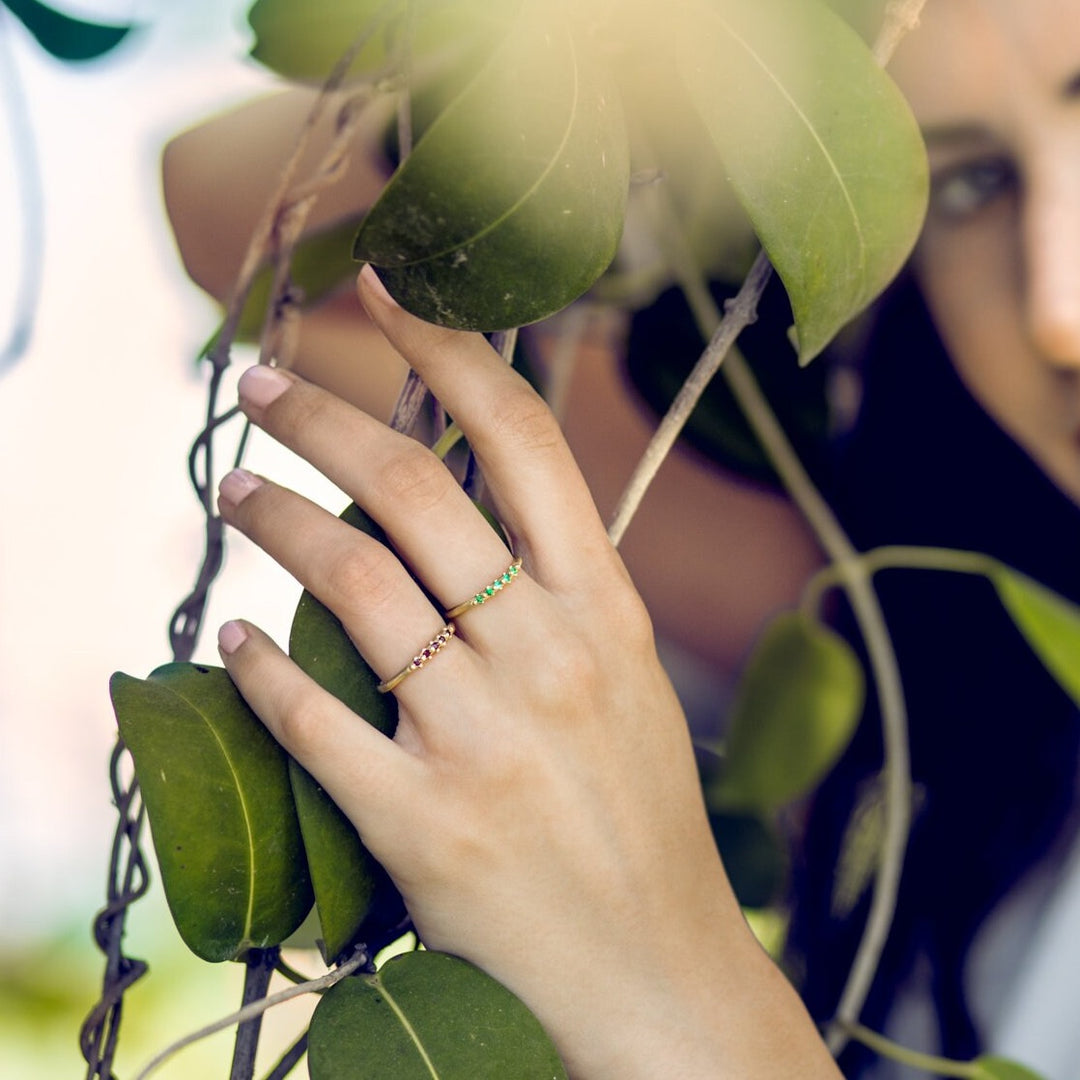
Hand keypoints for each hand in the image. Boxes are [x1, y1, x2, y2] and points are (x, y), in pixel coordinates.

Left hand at [216, 266, 839, 1079]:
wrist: (654, 964)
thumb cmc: (638, 813)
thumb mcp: (626, 679)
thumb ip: (555, 592)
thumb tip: (465, 503)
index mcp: (605, 610)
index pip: (524, 442)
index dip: (449, 350)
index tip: (385, 288)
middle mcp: (549, 657)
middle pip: (417, 491)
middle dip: (327, 419)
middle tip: (266, 383)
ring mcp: (484, 740)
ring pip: (353, 585)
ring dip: (276, 519)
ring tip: (234, 490)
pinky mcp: (424, 822)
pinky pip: (316, 719)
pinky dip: (261, 668)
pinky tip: (231, 641)